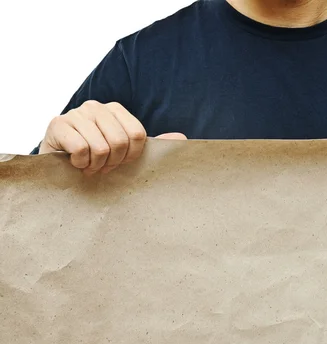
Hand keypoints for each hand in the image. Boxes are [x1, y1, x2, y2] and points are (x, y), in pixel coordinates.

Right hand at [40, 100, 186, 173]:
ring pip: (101, 147)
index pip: (137, 135)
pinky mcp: (57, 124)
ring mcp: (75, 113)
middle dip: (113, 162)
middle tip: (102, 166)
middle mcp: (96, 106)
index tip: (119, 162)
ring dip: (96, 165)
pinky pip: (81, 149)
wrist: (58, 165)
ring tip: (89, 165)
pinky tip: (75, 163)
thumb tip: (181, 138)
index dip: (131, 156)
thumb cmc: (95, 157)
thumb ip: (151, 144)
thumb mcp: (125, 151)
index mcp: (115, 109)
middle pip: (120, 142)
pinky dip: (80, 163)